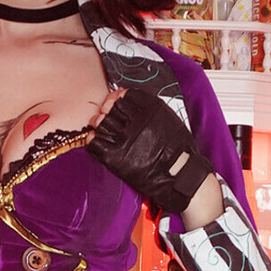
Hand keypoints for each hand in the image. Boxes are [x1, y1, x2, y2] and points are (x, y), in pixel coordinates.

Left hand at [87, 87, 213, 215]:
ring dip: (99, 123)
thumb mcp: (169, 119)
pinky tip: (95, 138)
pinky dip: (92, 138)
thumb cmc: (178, 149)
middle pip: (111, 107)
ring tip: (101, 126)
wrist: (179, 175)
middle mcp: (136, 121)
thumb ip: (150, 109)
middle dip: (107, 108)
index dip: (118, 97)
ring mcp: (124, 139)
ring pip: (101, 123)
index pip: (125, 95)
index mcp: (151, 109)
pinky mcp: (115, 157)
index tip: (116, 100)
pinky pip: (95, 142)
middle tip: (106, 113)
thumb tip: (130, 100)